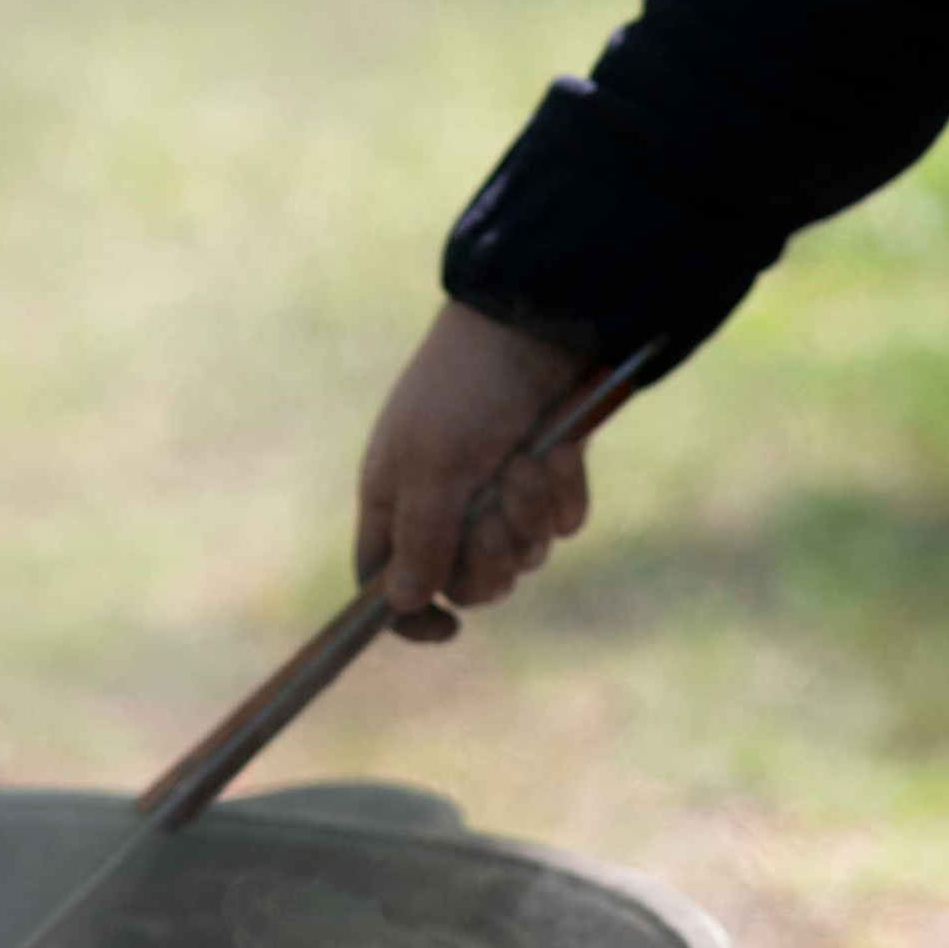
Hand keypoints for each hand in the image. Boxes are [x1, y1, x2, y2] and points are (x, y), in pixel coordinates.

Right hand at [354, 301, 605, 643]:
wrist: (539, 321)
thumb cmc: (468, 385)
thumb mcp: (434, 463)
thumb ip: (419, 538)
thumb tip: (402, 605)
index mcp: (394, 497)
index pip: (384, 581)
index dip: (410, 615)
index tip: (447, 626)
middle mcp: (443, 502)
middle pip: (465, 582)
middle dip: (490, 554)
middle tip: (495, 511)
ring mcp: (497, 490)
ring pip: (521, 554)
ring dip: (529, 512)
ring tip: (527, 458)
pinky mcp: (547, 475)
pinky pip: (561, 522)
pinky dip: (563, 492)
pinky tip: (560, 450)